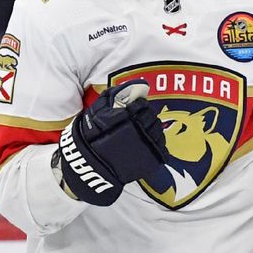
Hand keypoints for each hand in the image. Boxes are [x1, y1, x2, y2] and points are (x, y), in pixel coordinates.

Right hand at [57, 79, 167, 205]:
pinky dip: (158, 144)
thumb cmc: (91, 138)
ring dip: (153, 128)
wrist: (91, 166)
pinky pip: (162, 148)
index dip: (140, 104)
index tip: (137, 106)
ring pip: (158, 131)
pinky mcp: (151, 160)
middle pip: (151, 117)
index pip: (141, 104)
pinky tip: (150, 143)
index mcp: (128, 116)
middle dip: (147, 115)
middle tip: (141, 117)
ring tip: (145, 130)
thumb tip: (125, 87)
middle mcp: (140, 129)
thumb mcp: (96, 112)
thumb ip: (110, 96)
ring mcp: (146, 145)